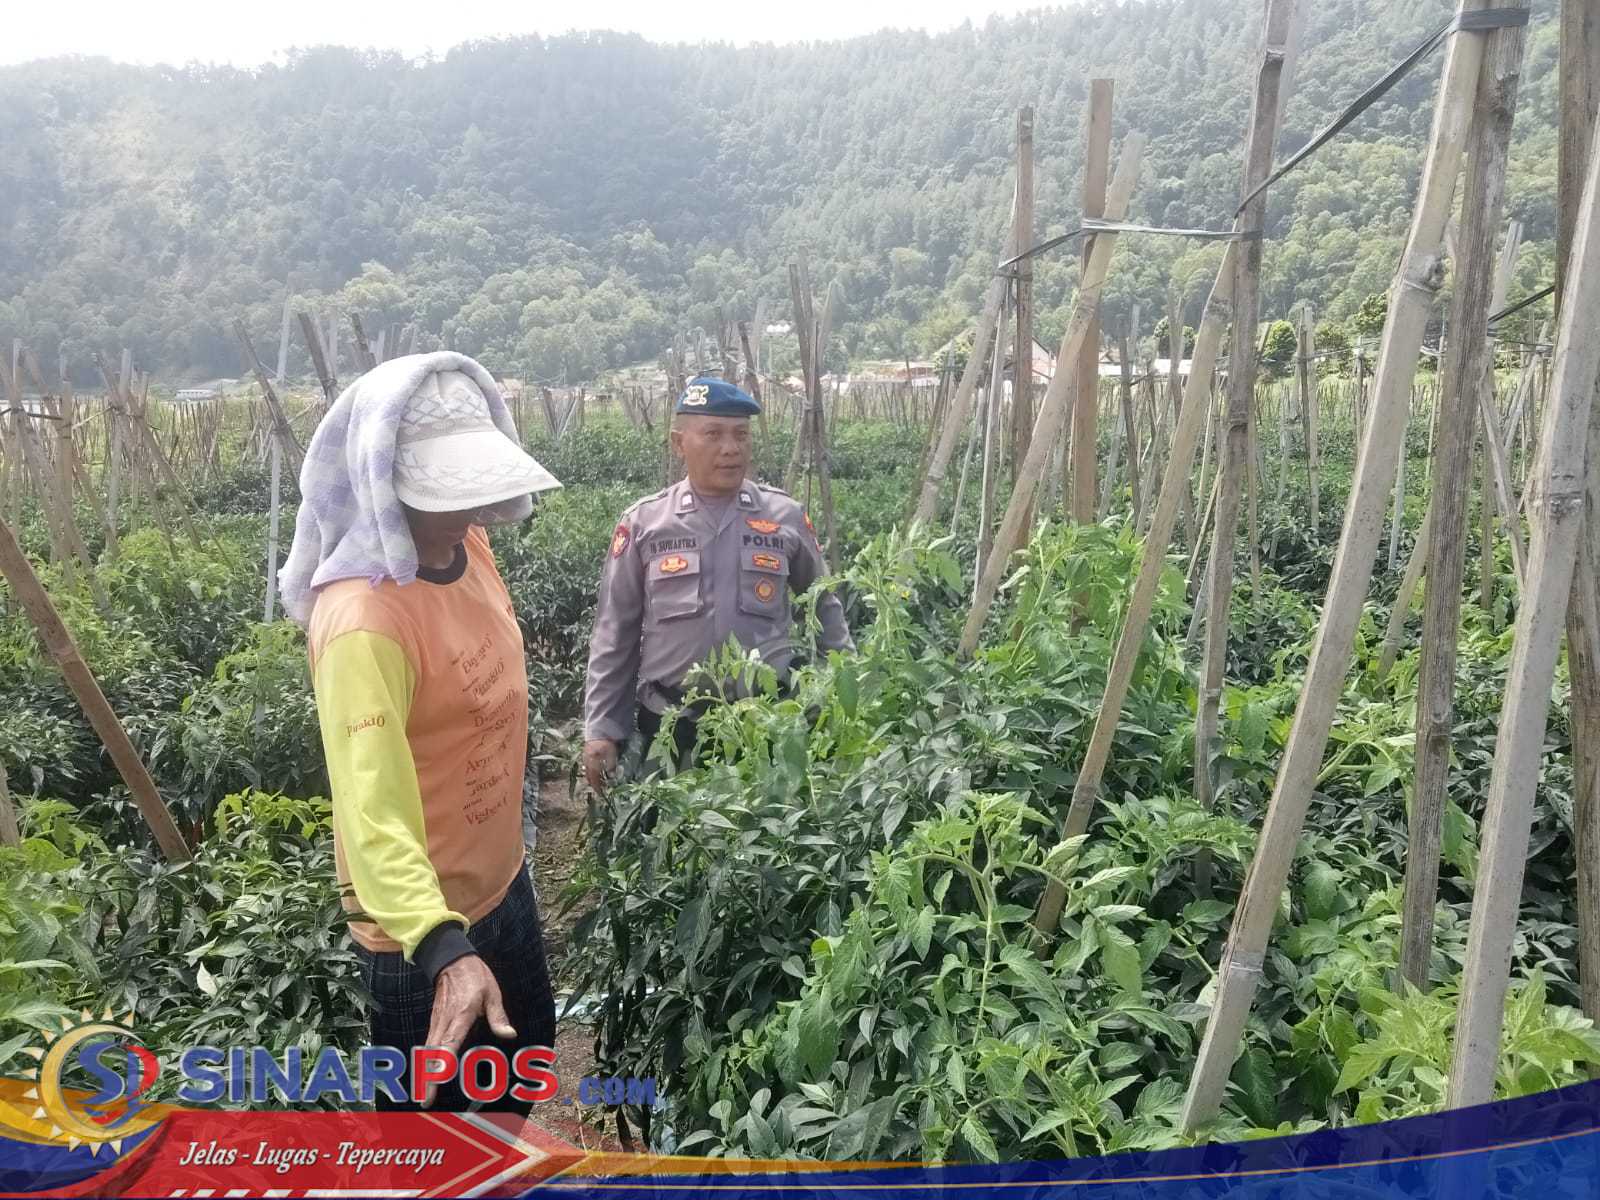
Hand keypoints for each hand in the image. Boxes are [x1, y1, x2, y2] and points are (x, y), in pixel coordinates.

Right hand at [422, 954, 514, 1106]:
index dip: (442, 1066)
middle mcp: (444, 1023)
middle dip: (427, 1079)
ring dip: (424, 1073)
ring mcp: (436, 1022)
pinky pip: (428, 1045)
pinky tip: (426, 1074)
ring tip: (424, 1095)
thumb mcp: (492, 993)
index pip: (448, 1046)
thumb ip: (499, 1016)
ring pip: (427, 1052)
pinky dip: (425, 1061)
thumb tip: (509, 1034)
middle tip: (425, 1102)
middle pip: (432, 1055)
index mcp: (460, 1017)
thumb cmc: (475, 977)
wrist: (452, 960)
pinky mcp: (434, 1022)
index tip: (436, 1082)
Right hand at [584, 738, 618, 793]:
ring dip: (592, 777)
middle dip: (593, 783)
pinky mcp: (586, 751)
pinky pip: (587, 765)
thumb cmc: (607, 741)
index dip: (597, 786)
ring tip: (597, 781)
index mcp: (593, 762)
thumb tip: (611, 777)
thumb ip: (611, 765)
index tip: (600, 793)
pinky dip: (590, 770)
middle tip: (599, 789)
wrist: (601, 727)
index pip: (594, 778)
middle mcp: (587, 760)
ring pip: (587, 770)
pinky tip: (594, 770)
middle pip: (589, 775)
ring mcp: (585, 755)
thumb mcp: (612, 754)